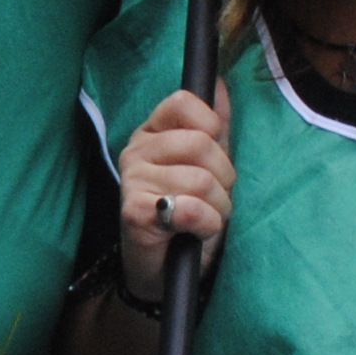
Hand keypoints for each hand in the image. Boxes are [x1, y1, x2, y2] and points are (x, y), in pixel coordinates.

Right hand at [114, 82, 233, 303]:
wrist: (168, 271)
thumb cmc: (190, 216)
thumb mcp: (209, 167)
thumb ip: (215, 125)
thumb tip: (219, 83)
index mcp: (153, 133)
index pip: (184, 102)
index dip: (212, 128)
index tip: (212, 157)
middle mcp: (136, 151)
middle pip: (200, 143)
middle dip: (224, 177)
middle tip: (214, 198)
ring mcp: (131, 180)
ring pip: (201, 179)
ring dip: (218, 207)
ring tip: (205, 218)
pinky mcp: (133, 212)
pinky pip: (190, 208)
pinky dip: (205, 224)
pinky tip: (194, 232)